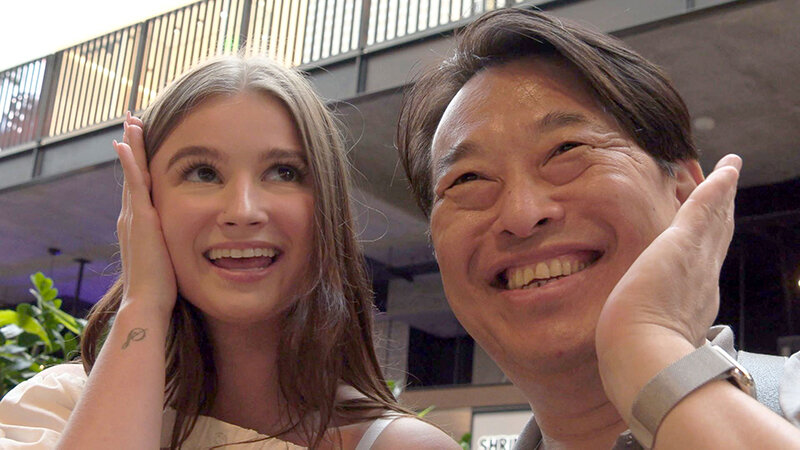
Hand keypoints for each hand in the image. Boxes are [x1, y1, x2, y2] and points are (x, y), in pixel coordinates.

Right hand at [113, 112, 176, 318]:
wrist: (147, 302)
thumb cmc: (162, 289)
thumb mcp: (171, 260)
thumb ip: (174, 247)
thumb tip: (194, 245)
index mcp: (141, 225)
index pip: (142, 188)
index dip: (142, 166)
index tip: (141, 145)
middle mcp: (132, 217)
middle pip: (133, 174)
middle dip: (133, 148)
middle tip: (131, 122)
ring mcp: (133, 216)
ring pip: (132, 172)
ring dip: (131, 146)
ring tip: (129, 122)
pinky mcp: (139, 219)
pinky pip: (134, 183)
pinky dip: (130, 162)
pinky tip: (125, 142)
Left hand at [594, 154, 741, 417]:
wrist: (643, 361)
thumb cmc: (633, 362)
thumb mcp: (640, 348)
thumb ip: (637, 344)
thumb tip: (622, 359)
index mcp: (688, 307)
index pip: (700, 270)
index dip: (707, 248)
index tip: (711, 234)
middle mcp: (701, 283)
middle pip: (716, 239)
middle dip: (722, 214)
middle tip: (728, 187)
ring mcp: (696, 263)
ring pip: (714, 219)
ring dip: (722, 192)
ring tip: (730, 169)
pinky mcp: (682, 245)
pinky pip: (704, 207)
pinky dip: (717, 186)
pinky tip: (727, 167)